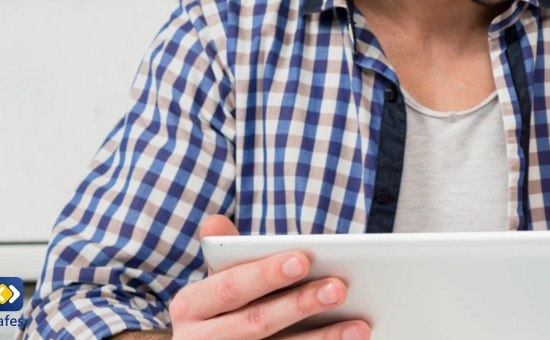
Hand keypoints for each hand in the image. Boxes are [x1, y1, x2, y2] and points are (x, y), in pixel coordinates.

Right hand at [165, 215, 371, 339]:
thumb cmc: (221, 307)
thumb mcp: (215, 281)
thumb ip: (226, 255)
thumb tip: (216, 222)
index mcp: (191, 306)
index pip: (231, 286)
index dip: (266, 273)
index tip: (302, 259)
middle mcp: (201, 338)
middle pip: (257, 322)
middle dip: (299, 304)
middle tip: (339, 288)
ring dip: (322, 339)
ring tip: (358, 326)